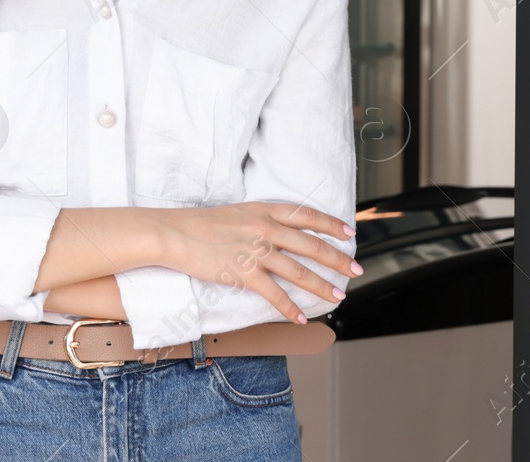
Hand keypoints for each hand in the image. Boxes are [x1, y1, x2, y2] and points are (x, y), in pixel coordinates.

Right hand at [151, 201, 361, 324]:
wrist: (173, 233)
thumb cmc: (199, 223)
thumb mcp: (235, 212)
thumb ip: (258, 219)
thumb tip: (276, 232)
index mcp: (264, 210)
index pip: (307, 215)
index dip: (331, 224)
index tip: (348, 232)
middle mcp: (266, 228)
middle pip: (312, 245)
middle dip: (338, 259)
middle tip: (357, 269)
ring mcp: (256, 251)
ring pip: (299, 272)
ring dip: (322, 286)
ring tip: (338, 296)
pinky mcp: (244, 273)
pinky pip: (274, 294)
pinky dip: (290, 309)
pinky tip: (301, 319)